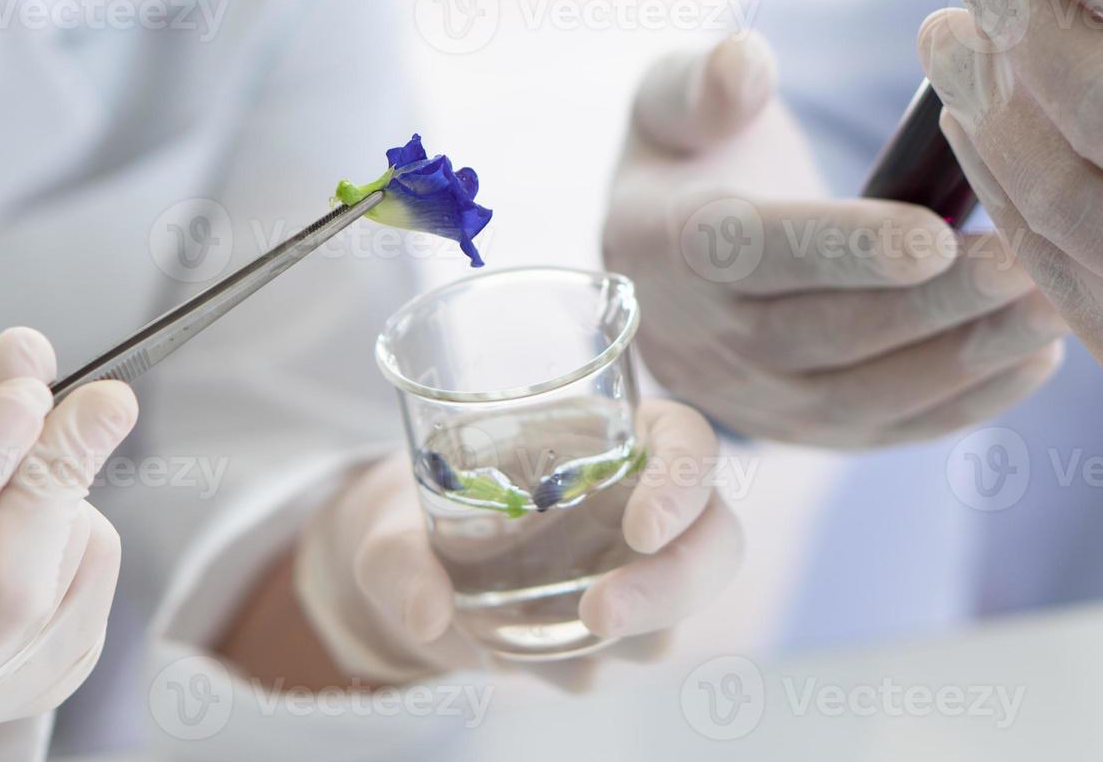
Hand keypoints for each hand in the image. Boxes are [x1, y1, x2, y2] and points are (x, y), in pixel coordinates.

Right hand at [0, 328, 137, 748]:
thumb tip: (28, 356)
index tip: (24, 394)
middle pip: (3, 593)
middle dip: (56, 481)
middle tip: (105, 398)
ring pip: (60, 585)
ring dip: (65, 501)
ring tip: (26, 469)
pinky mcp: (38, 687)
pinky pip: (92, 598)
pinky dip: (81, 539)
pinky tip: (39, 522)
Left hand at [292, 400, 742, 683]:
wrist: (412, 571)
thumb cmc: (415, 513)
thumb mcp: (390, 524)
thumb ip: (399, 562)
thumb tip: (428, 614)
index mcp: (612, 435)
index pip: (688, 443)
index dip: (683, 481)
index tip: (641, 530)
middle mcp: (641, 501)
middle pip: (713, 541)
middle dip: (670, 585)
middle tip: (598, 615)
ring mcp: (636, 574)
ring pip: (677, 614)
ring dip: (620, 637)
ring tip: (523, 634)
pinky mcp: (614, 635)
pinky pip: (620, 663)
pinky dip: (574, 666)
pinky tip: (517, 649)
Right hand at [601, 36, 1066, 448]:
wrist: (672, 263)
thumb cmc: (694, 158)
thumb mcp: (674, 99)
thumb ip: (704, 80)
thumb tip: (746, 66)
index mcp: (662, 244)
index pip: (749, 253)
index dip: (843, 248)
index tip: (937, 233)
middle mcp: (697, 337)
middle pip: (823, 333)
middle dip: (932, 305)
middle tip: (1030, 261)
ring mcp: (751, 398)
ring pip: (863, 395)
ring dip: (965, 357)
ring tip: (1055, 305)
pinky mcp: (803, 431)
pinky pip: (886, 430)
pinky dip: (966, 404)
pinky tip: (1036, 357)